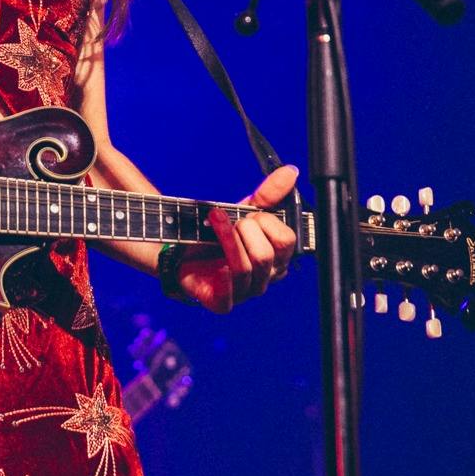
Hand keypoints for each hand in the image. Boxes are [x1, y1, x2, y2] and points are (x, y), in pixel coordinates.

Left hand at [178, 165, 300, 312]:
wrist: (183, 249)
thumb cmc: (221, 233)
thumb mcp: (245, 210)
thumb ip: (269, 194)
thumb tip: (291, 171)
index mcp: (278, 257)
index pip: (287, 241)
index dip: (267, 222)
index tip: (250, 214)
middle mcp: (266, 278)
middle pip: (266, 255)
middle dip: (245, 229)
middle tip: (232, 220)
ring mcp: (246, 292)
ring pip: (246, 268)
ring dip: (227, 238)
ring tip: (214, 220)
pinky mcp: (223, 304)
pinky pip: (228, 293)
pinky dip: (220, 273)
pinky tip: (214, 260)